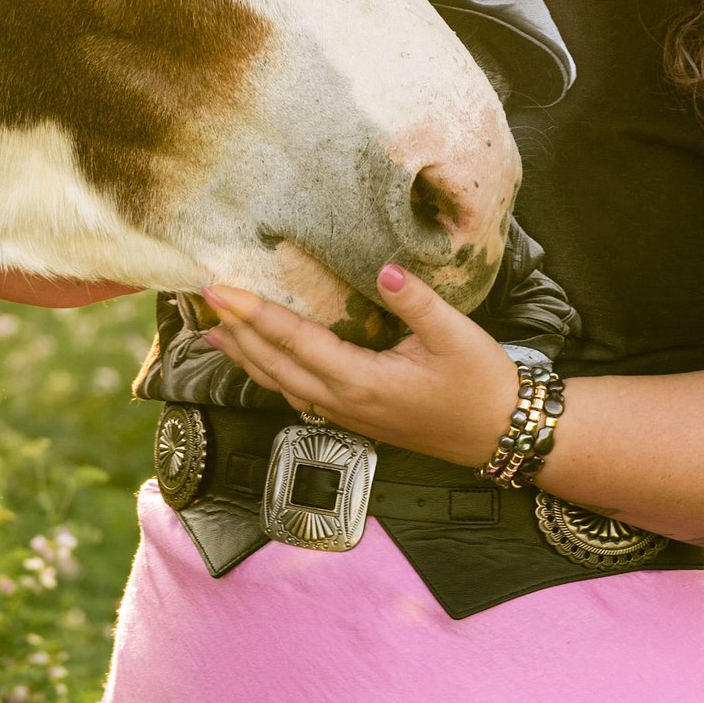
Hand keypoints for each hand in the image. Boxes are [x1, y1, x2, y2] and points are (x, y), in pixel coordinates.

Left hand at [203, 265, 525, 467]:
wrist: (500, 435)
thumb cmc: (482, 384)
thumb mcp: (457, 335)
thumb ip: (416, 301)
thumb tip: (383, 268)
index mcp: (362, 380)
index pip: (294, 341)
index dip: (253, 313)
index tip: (220, 289)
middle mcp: (343, 402)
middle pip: (273, 365)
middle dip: (236, 332)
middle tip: (202, 300)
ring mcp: (345, 416)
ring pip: (280, 385)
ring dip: (245, 357)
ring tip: (215, 331)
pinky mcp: (353, 419)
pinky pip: (297, 395)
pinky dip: (270, 374)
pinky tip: (261, 361)